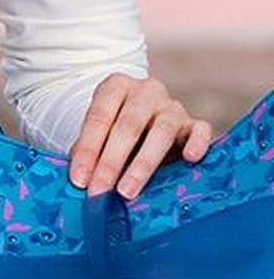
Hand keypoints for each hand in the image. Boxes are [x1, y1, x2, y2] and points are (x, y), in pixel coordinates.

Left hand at [68, 73, 213, 200]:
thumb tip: (80, 181)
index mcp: (115, 87)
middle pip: (128, 126)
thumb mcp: (99, 133)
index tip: (78, 180)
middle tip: (99, 191)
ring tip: (127, 191)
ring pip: (162, 131)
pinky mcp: (194, 122)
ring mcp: (172, 106)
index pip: (99, 118)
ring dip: (142, 164)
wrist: (146, 118)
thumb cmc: (115, 128)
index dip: (87, 150)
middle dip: (110, 162)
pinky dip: (197, 143)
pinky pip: (200, 130)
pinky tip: (190, 158)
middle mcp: (145, 92)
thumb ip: (90, 151)